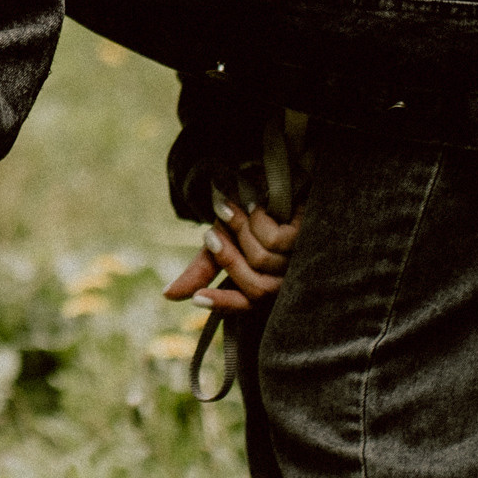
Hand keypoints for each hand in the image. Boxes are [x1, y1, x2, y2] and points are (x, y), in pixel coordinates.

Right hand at [163, 190, 300, 317]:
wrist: (273, 172)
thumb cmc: (250, 212)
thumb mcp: (222, 239)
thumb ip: (202, 268)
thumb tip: (168, 296)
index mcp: (266, 281)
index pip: (248, 305)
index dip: (224, 304)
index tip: (196, 299)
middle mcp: (287, 277)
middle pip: (255, 288)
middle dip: (228, 260)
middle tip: (212, 235)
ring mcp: (301, 259)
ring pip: (262, 262)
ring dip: (241, 232)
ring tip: (237, 210)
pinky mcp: (309, 238)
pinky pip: (274, 241)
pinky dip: (258, 220)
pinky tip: (260, 206)